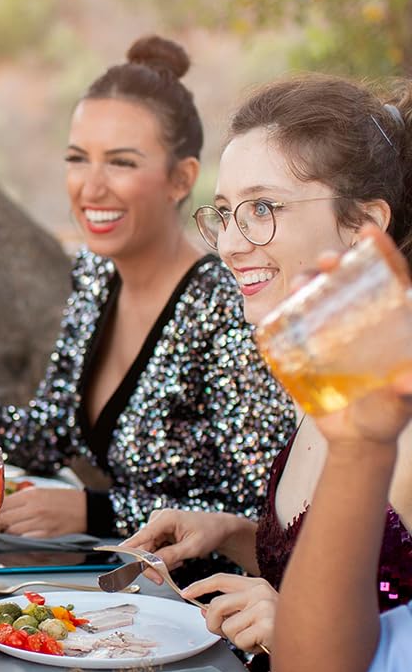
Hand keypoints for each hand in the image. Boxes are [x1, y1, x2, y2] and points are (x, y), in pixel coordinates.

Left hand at [0, 486, 85, 537]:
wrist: (88, 509)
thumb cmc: (63, 500)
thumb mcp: (39, 492)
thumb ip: (19, 500)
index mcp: (30, 495)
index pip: (0, 505)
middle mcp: (34, 508)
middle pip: (3, 520)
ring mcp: (40, 523)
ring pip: (12, 532)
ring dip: (5, 535)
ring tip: (2, 536)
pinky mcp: (47, 536)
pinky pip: (25, 541)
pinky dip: (18, 543)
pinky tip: (16, 542)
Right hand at [123, 508, 242, 569]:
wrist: (219, 528)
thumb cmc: (209, 532)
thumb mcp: (192, 547)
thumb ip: (171, 555)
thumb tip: (153, 564)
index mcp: (165, 518)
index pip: (143, 535)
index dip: (131, 547)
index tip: (119, 553)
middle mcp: (157, 519)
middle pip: (143, 547)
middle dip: (152, 564)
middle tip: (162, 579)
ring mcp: (157, 526)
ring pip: (148, 552)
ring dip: (161, 562)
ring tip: (179, 561)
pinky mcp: (158, 533)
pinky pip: (153, 551)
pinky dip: (164, 559)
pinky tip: (177, 557)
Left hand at [185, 573, 276, 653]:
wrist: (307, 642)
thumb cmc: (277, 629)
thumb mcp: (251, 613)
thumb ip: (229, 609)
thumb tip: (202, 610)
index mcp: (256, 584)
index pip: (220, 579)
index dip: (200, 586)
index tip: (185, 593)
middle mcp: (260, 591)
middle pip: (216, 605)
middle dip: (213, 623)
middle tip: (223, 632)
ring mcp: (265, 607)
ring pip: (226, 626)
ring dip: (234, 638)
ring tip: (252, 638)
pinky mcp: (267, 625)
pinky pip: (239, 640)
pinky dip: (246, 647)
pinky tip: (260, 644)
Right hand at [299, 230, 411, 445]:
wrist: (355, 439)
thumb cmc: (386, 416)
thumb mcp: (400, 404)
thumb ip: (406, 392)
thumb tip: (405, 382)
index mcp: (387, 322)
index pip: (387, 278)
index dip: (379, 252)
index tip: (369, 233)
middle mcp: (356, 319)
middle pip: (346, 281)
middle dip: (335, 263)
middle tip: (326, 261)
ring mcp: (327, 333)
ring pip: (314, 297)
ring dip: (306, 284)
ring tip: (300, 285)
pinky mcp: (302, 351)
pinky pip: (287, 329)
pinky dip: (278, 318)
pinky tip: (274, 314)